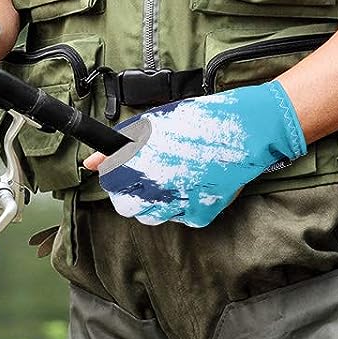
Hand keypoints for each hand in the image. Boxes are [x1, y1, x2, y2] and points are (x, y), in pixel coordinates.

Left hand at [86, 80, 306, 226]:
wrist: (246, 128)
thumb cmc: (201, 119)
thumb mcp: (156, 122)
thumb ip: (121, 143)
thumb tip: (91, 162)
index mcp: (142, 161)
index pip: (111, 183)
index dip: (115, 177)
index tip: (122, 172)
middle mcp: (157, 185)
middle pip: (128, 207)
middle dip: (131, 195)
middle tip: (146, 179)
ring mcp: (181, 203)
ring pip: (152, 217)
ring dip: (155, 203)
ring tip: (170, 181)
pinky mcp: (201, 213)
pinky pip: (182, 219)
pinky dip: (183, 207)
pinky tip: (191, 187)